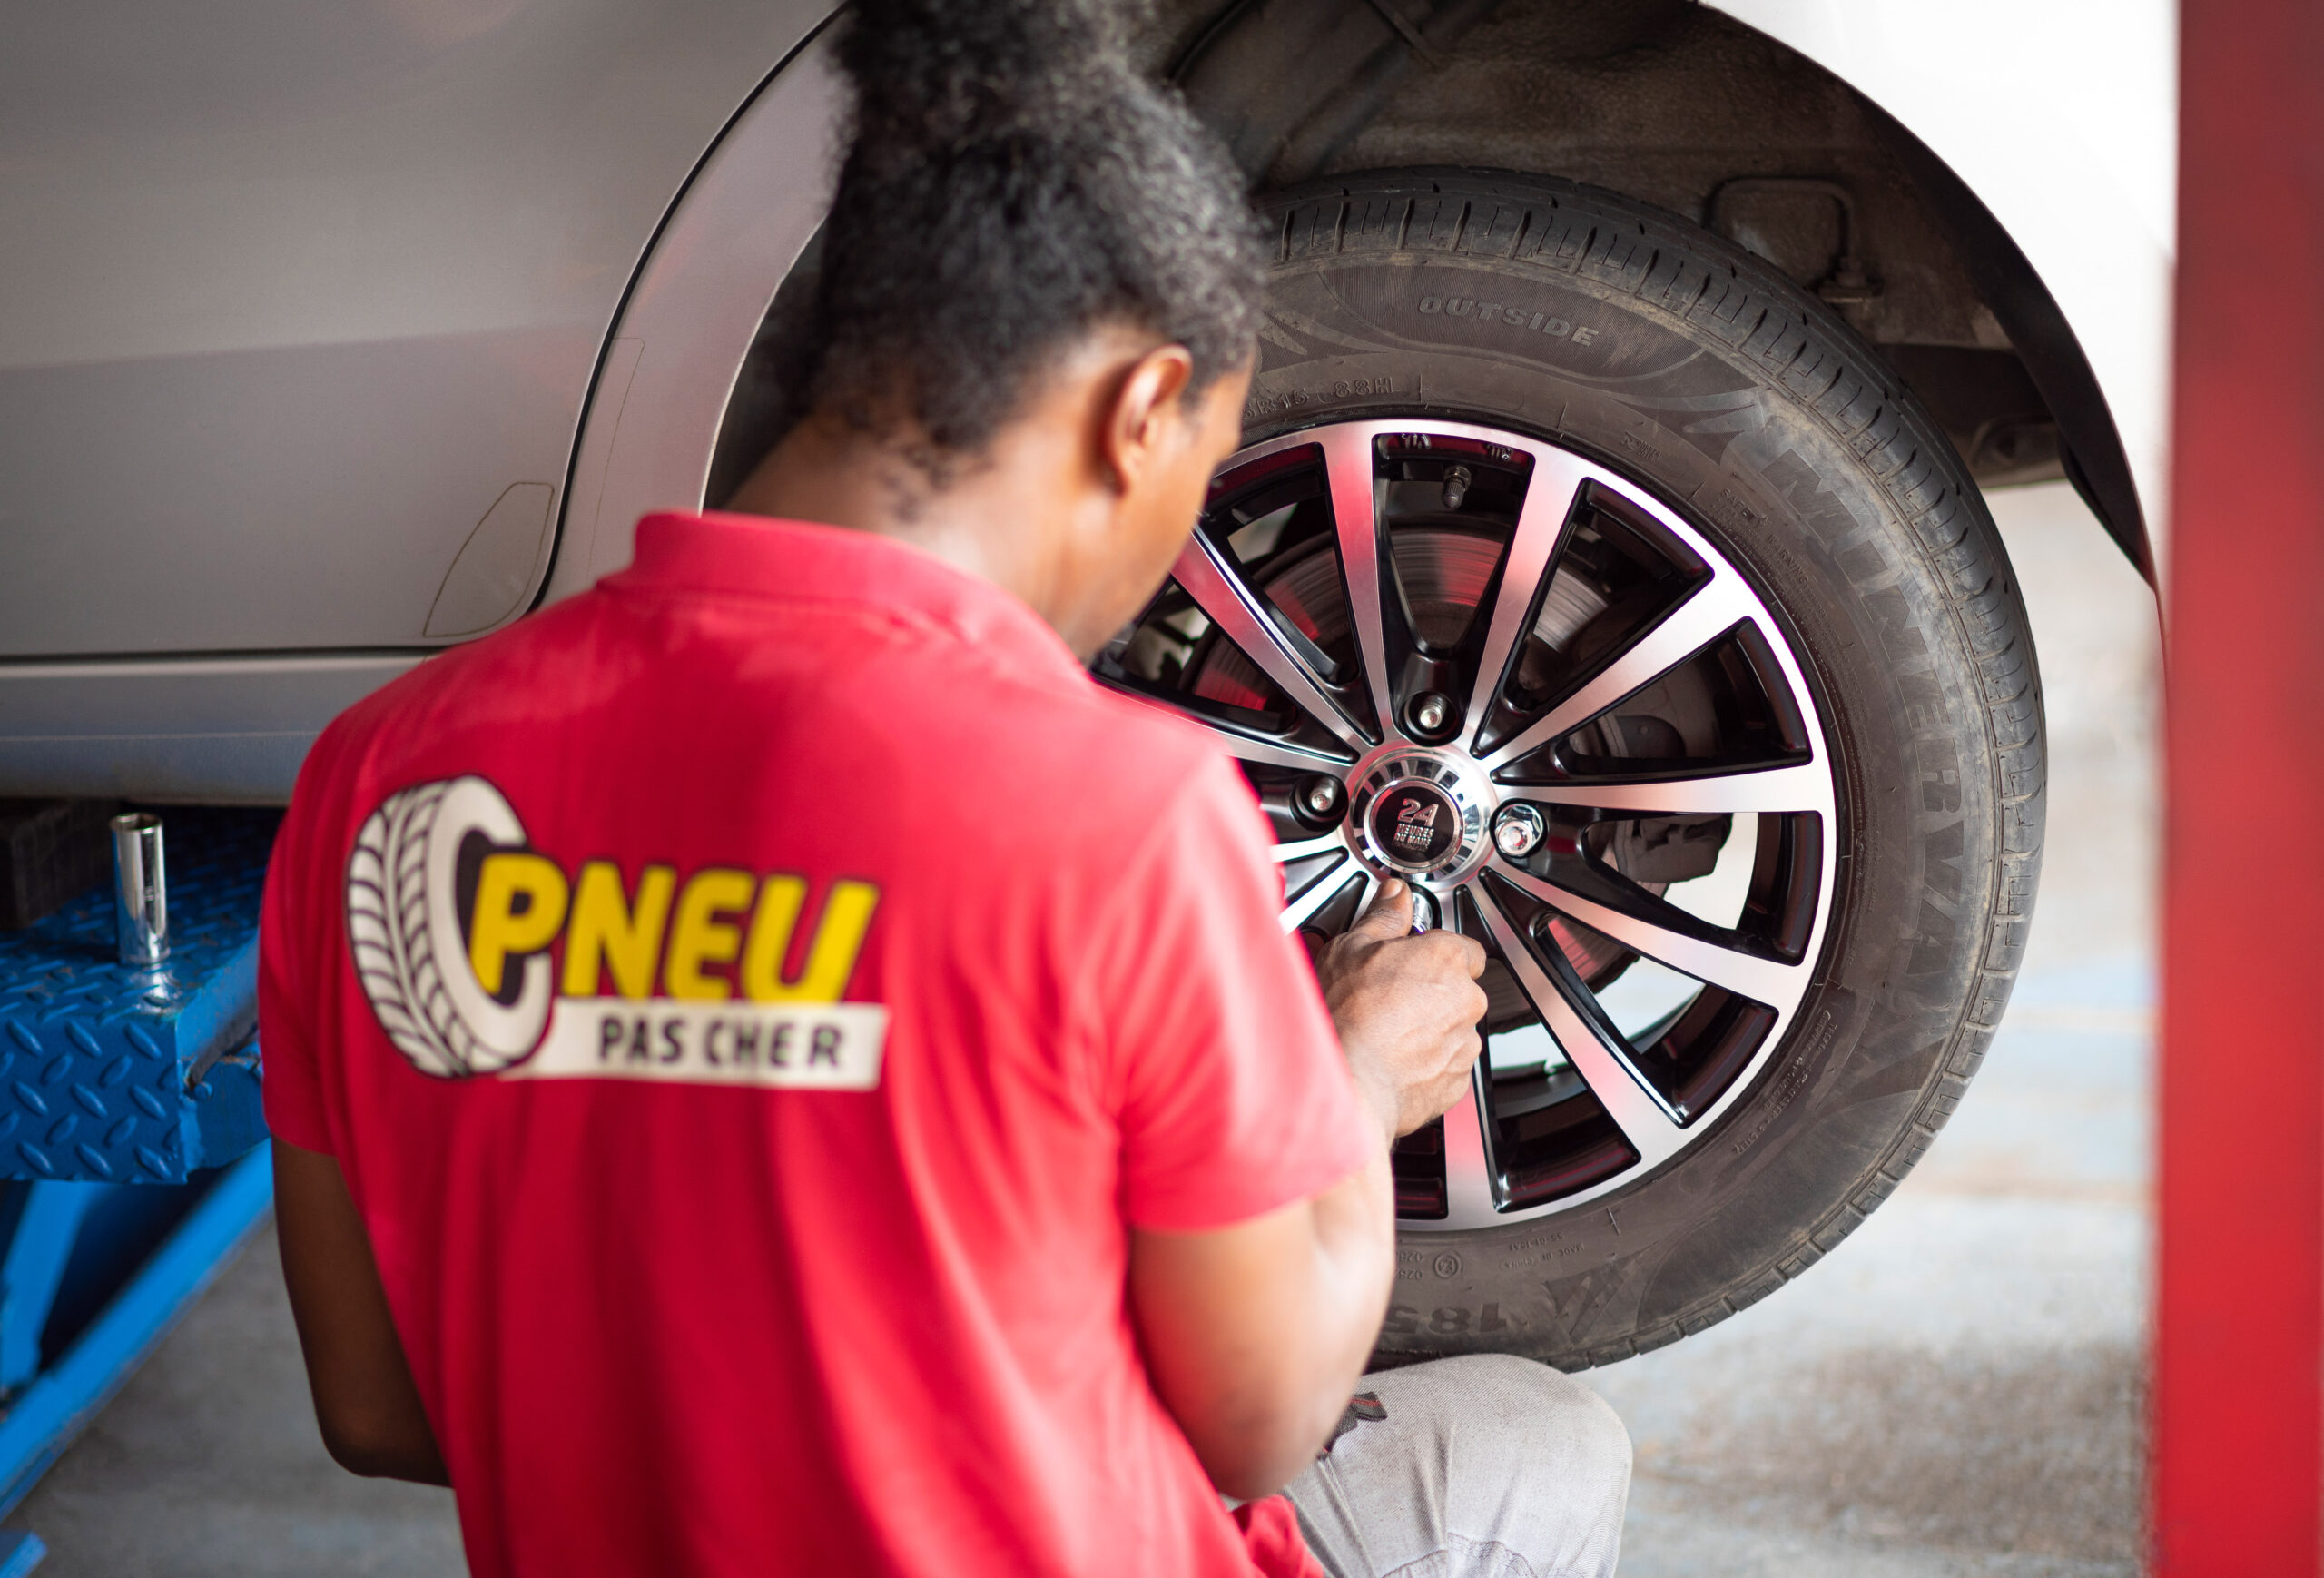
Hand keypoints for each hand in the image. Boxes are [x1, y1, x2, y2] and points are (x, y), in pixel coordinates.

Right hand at [1315, 879, 1488, 1141]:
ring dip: (1429, 1027)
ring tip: (1387, 1031)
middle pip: (1459, 988)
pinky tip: (1393, 1058)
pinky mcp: (1456, 1080)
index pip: (1463, 946)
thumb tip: (1395, 895)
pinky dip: (1426, 1062)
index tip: (1413, 959)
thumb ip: (1384, 917)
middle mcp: (1466, 999)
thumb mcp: (1353, 948)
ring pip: (1453, 1028)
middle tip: (1390, 997)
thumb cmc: (1347, 1017)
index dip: (1436, 953)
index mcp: (1446, 959)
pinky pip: (1446, 1064)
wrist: (1348, 1081)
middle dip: (1431, 992)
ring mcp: (1464, 1042)